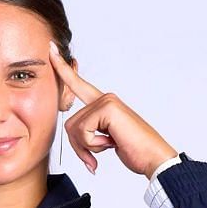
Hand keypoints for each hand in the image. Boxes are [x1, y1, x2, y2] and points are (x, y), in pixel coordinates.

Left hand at [48, 43, 177, 177]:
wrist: (154, 158)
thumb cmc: (136, 151)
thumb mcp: (105, 142)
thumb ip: (87, 136)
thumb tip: (75, 138)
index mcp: (105, 104)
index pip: (78, 84)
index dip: (63, 68)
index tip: (52, 49)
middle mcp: (105, 98)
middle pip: (70, 122)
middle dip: (79, 146)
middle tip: (95, 157)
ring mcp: (107, 101)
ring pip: (74, 128)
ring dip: (87, 147)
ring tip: (109, 146)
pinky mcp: (108, 108)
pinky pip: (83, 131)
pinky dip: (93, 145)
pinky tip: (111, 143)